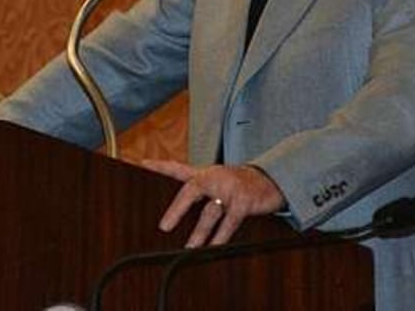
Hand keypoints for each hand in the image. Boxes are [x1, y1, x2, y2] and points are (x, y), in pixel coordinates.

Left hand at [141, 159, 285, 247]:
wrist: (272, 179)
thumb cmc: (240, 184)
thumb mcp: (218, 181)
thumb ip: (199, 191)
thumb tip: (175, 213)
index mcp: (206, 174)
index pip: (179, 168)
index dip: (160, 167)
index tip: (142, 164)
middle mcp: (215, 178)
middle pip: (191, 190)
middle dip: (177, 208)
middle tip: (164, 227)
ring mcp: (229, 189)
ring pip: (209, 213)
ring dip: (199, 233)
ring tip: (189, 248)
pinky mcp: (244, 202)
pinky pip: (229, 223)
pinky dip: (220, 237)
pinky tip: (214, 247)